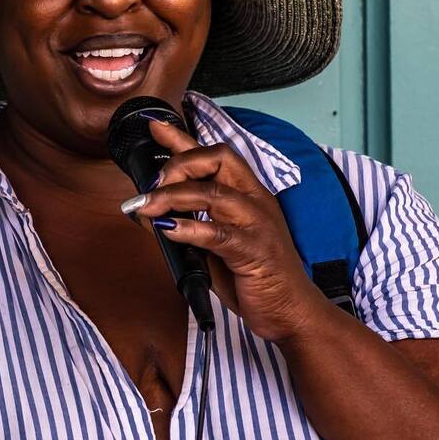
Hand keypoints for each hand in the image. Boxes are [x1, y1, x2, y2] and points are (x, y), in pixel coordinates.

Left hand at [134, 119, 332, 342]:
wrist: (292, 312)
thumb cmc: (254, 276)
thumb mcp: (215, 244)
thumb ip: (189, 223)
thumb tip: (148, 212)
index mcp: (247, 194)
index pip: (214, 154)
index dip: (182, 137)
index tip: (154, 127)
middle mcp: (254, 201)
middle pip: (217, 159)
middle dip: (178, 165)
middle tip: (152, 187)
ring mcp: (257, 225)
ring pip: (213, 192)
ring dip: (172, 196)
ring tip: (146, 207)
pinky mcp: (254, 252)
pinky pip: (219, 233)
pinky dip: (189, 228)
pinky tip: (169, 229)